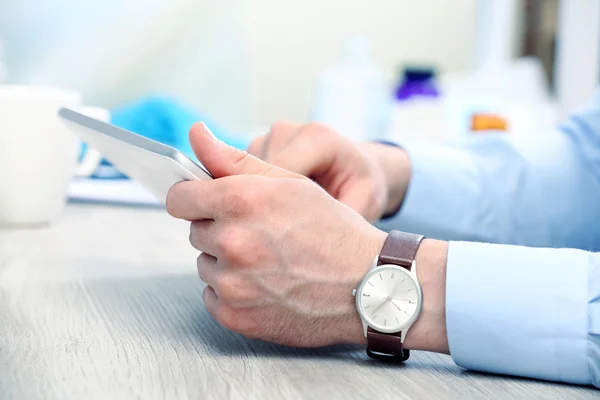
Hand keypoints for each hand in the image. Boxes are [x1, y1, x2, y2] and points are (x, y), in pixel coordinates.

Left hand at [166, 123, 387, 346]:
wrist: (367, 285)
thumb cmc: (333, 230)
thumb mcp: (291, 183)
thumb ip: (235, 159)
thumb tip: (196, 133)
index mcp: (242, 200)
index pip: (180, 198)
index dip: (194, 198)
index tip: (207, 203)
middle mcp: (232, 241)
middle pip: (195, 231)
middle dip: (220, 229)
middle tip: (260, 234)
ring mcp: (233, 283)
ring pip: (205, 264)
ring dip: (226, 262)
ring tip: (268, 262)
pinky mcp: (235, 316)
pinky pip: (212, 296)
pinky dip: (232, 292)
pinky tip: (266, 286)